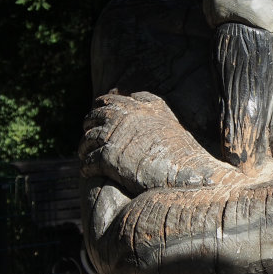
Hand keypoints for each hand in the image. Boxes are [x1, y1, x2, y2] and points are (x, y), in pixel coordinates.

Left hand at [79, 92, 237, 193]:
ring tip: (85, 155)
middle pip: (95, 115)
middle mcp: (126, 115)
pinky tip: (86, 172)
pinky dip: (86, 167)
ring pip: (88, 138)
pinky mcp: (108, 157)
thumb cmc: (185, 155)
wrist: (188, 174)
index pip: (114, 100)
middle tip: (89, 136)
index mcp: (143, 104)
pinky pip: (88, 161)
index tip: (99, 116)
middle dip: (90, 125)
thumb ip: (154, 115)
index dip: (103, 107)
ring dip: (84, 147)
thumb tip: (141, 114)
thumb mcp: (172, 125)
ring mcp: (116, 135)